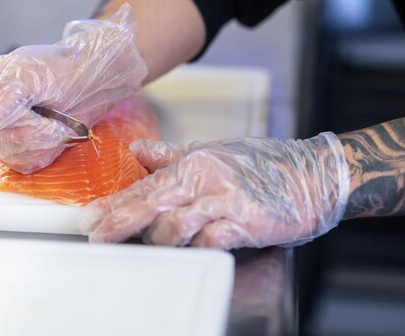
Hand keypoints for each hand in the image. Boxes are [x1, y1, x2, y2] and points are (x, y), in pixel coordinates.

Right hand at [0, 3, 147, 172]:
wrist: (88, 85)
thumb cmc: (57, 70)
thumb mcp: (28, 73)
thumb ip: (2, 95)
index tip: (28, 109)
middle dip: (22, 134)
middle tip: (47, 122)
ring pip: (7, 156)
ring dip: (39, 141)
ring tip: (55, 121)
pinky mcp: (19, 153)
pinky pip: (26, 164)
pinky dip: (46, 149)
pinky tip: (55, 132)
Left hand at [80, 132, 349, 248]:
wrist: (312, 174)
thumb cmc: (264, 165)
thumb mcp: (214, 152)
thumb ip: (173, 155)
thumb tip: (138, 151)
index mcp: (193, 162)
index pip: (145, 185)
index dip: (115, 204)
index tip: (92, 217)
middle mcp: (204, 178)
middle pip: (151, 202)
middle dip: (119, 222)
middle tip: (98, 237)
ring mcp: (225, 200)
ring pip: (176, 224)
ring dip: (158, 241)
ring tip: (149, 249)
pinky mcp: (246, 221)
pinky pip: (210, 240)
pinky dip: (196, 250)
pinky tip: (188, 254)